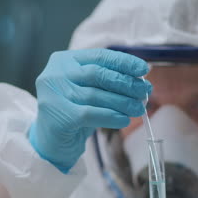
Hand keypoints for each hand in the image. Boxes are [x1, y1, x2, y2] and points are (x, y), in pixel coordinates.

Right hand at [29, 49, 150, 172]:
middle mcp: (56, 74)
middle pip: (98, 74)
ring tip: (138, 108)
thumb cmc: (75, 112)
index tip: (144, 69)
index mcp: (64, 60)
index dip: (124, 62)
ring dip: (122, 102)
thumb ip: (108, 81)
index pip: (99, 56)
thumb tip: (141, 78)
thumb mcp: (89, 90)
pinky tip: (124, 120)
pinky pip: (91, 114)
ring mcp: (54, 94)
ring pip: (96, 95)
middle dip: (126, 83)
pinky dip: (111, 117)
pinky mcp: (59, 115)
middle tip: (145, 92)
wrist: (52, 141)